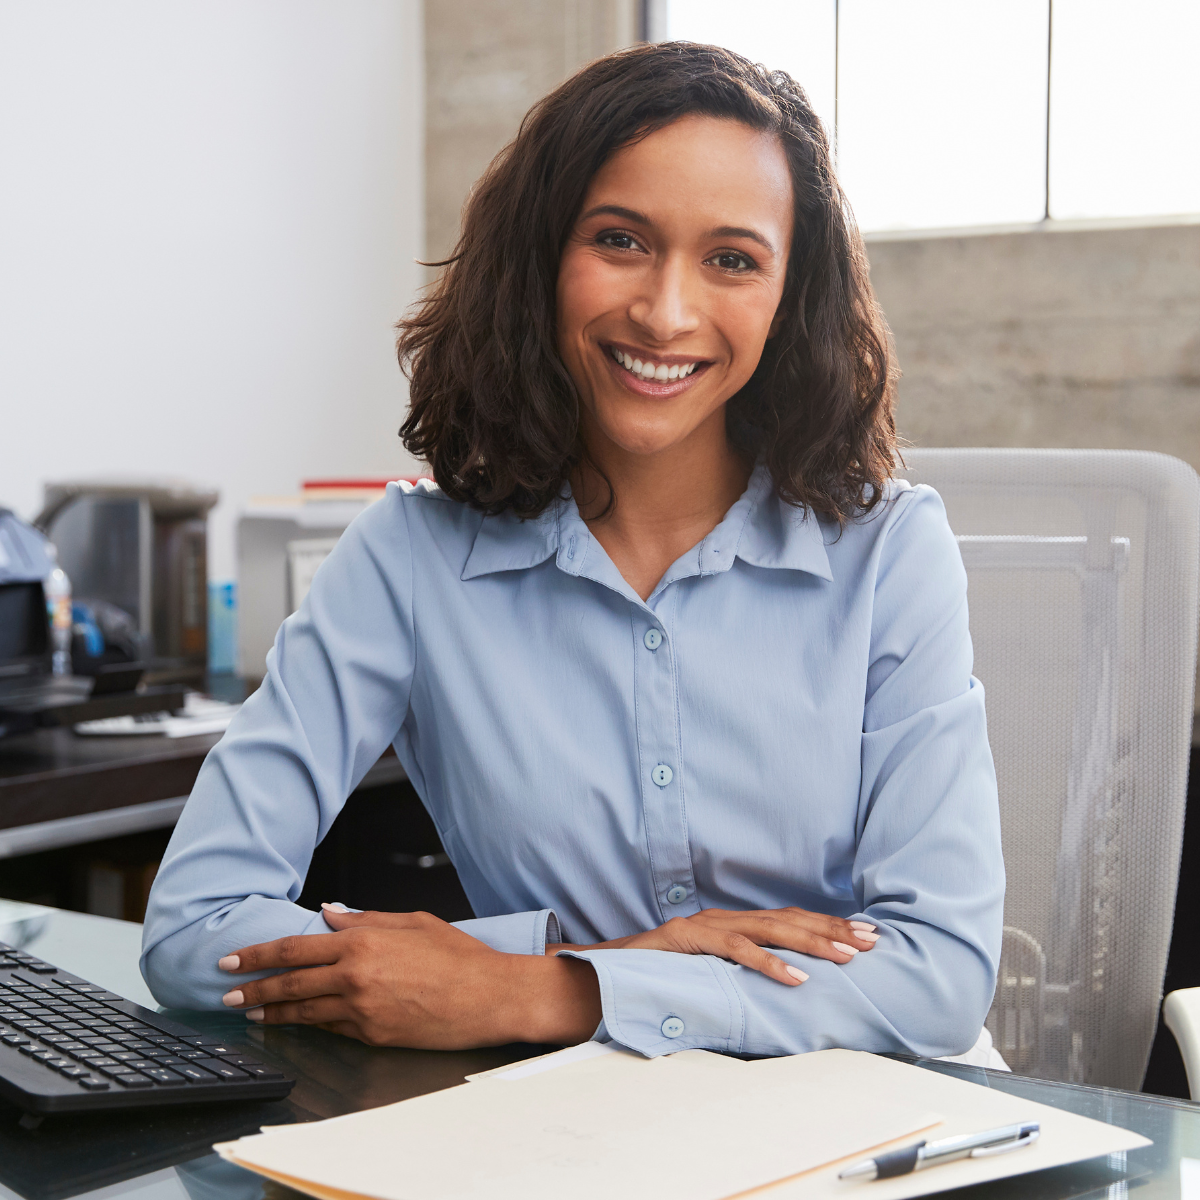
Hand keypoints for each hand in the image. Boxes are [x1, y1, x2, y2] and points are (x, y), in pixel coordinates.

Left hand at [217, 908, 601, 1047]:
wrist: (490, 996)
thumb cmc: (459, 956)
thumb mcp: (414, 922)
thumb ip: (365, 918)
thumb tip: (328, 912)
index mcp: (364, 942)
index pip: (295, 949)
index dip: (258, 955)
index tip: (232, 960)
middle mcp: (356, 976)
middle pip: (288, 984)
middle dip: (252, 987)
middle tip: (226, 990)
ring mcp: (362, 1010)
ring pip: (303, 1012)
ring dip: (271, 1013)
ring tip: (249, 1013)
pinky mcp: (373, 1036)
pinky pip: (332, 1030)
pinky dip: (310, 1025)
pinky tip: (296, 1024)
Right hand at [557, 907, 879, 986]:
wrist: (595, 977)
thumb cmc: (651, 981)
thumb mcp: (703, 977)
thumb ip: (735, 976)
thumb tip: (781, 990)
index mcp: (728, 925)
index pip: (788, 921)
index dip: (827, 926)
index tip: (866, 936)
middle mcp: (720, 918)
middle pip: (787, 919)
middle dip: (833, 929)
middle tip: (872, 941)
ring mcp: (702, 926)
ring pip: (767, 929)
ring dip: (811, 942)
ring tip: (846, 957)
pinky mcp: (685, 939)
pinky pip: (733, 949)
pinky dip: (767, 962)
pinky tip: (795, 977)